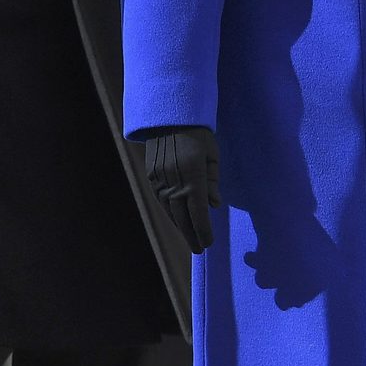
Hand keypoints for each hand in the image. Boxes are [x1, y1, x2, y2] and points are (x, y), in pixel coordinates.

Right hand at [144, 126, 220, 252]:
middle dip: (192, 235)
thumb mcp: (212, 155)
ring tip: (190, 237)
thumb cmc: (198, 135)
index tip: (209, 244)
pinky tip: (177, 220)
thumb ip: (213, 182)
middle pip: (183, 216)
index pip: (198, 212)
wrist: (169, 117)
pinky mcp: (152, 176)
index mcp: (193, 175)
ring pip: (170, 211)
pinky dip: (170, 213)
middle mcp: (174, 180)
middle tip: (199, 248)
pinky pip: (161, 201)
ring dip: (180, 226)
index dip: (203, 230)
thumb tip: (213, 206)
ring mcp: (160, 179)